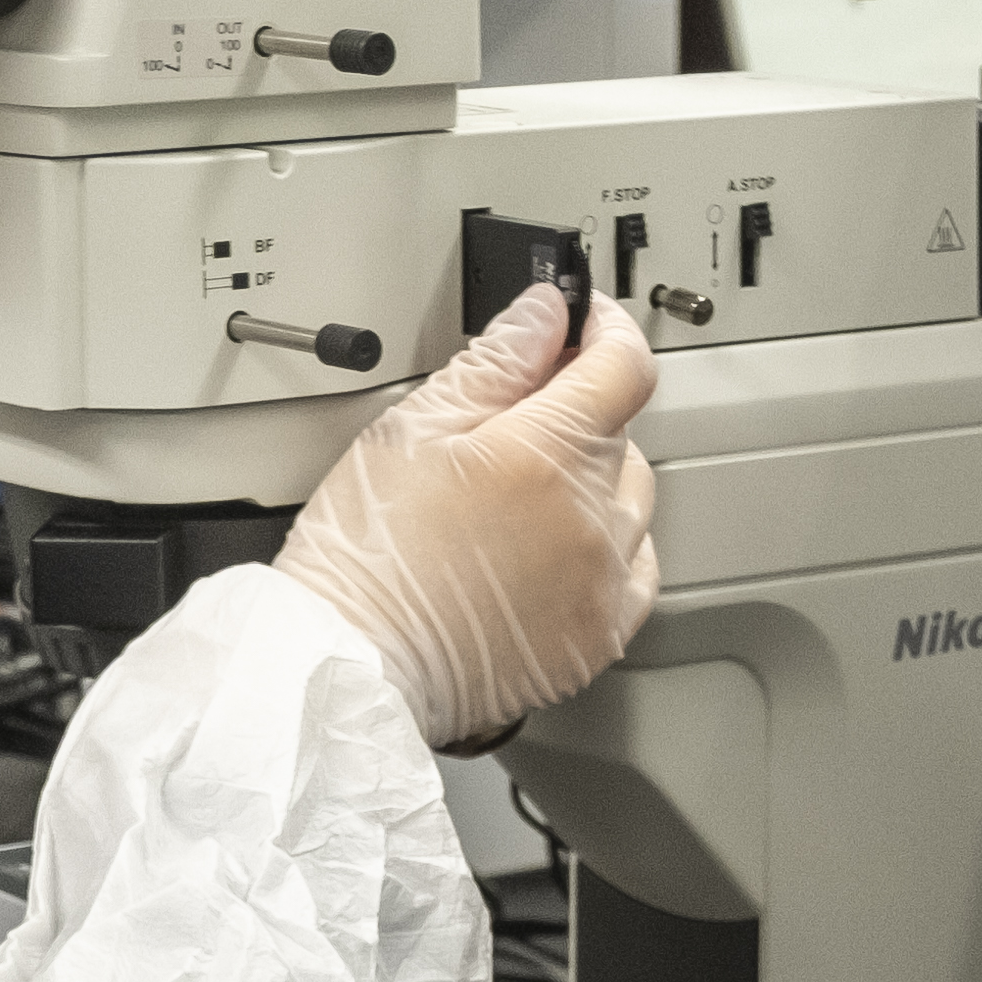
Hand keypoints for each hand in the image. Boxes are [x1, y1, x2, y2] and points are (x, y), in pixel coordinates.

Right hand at [273, 284, 661, 749]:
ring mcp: (599, 584)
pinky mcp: (595, 638)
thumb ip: (492, 363)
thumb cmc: (363, 558)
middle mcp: (590, 520)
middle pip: (619, 435)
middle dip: (575, 414)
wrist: (345, 666)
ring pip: (632, 502)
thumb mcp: (410, 430)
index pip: (622, 365)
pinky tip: (558, 551)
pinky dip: (610, 552)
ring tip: (519, 497)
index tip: (581, 321)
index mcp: (546, 456)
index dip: (605, 329)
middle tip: (509, 426)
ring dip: (594, 483)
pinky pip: (636, 575)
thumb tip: (542, 314)